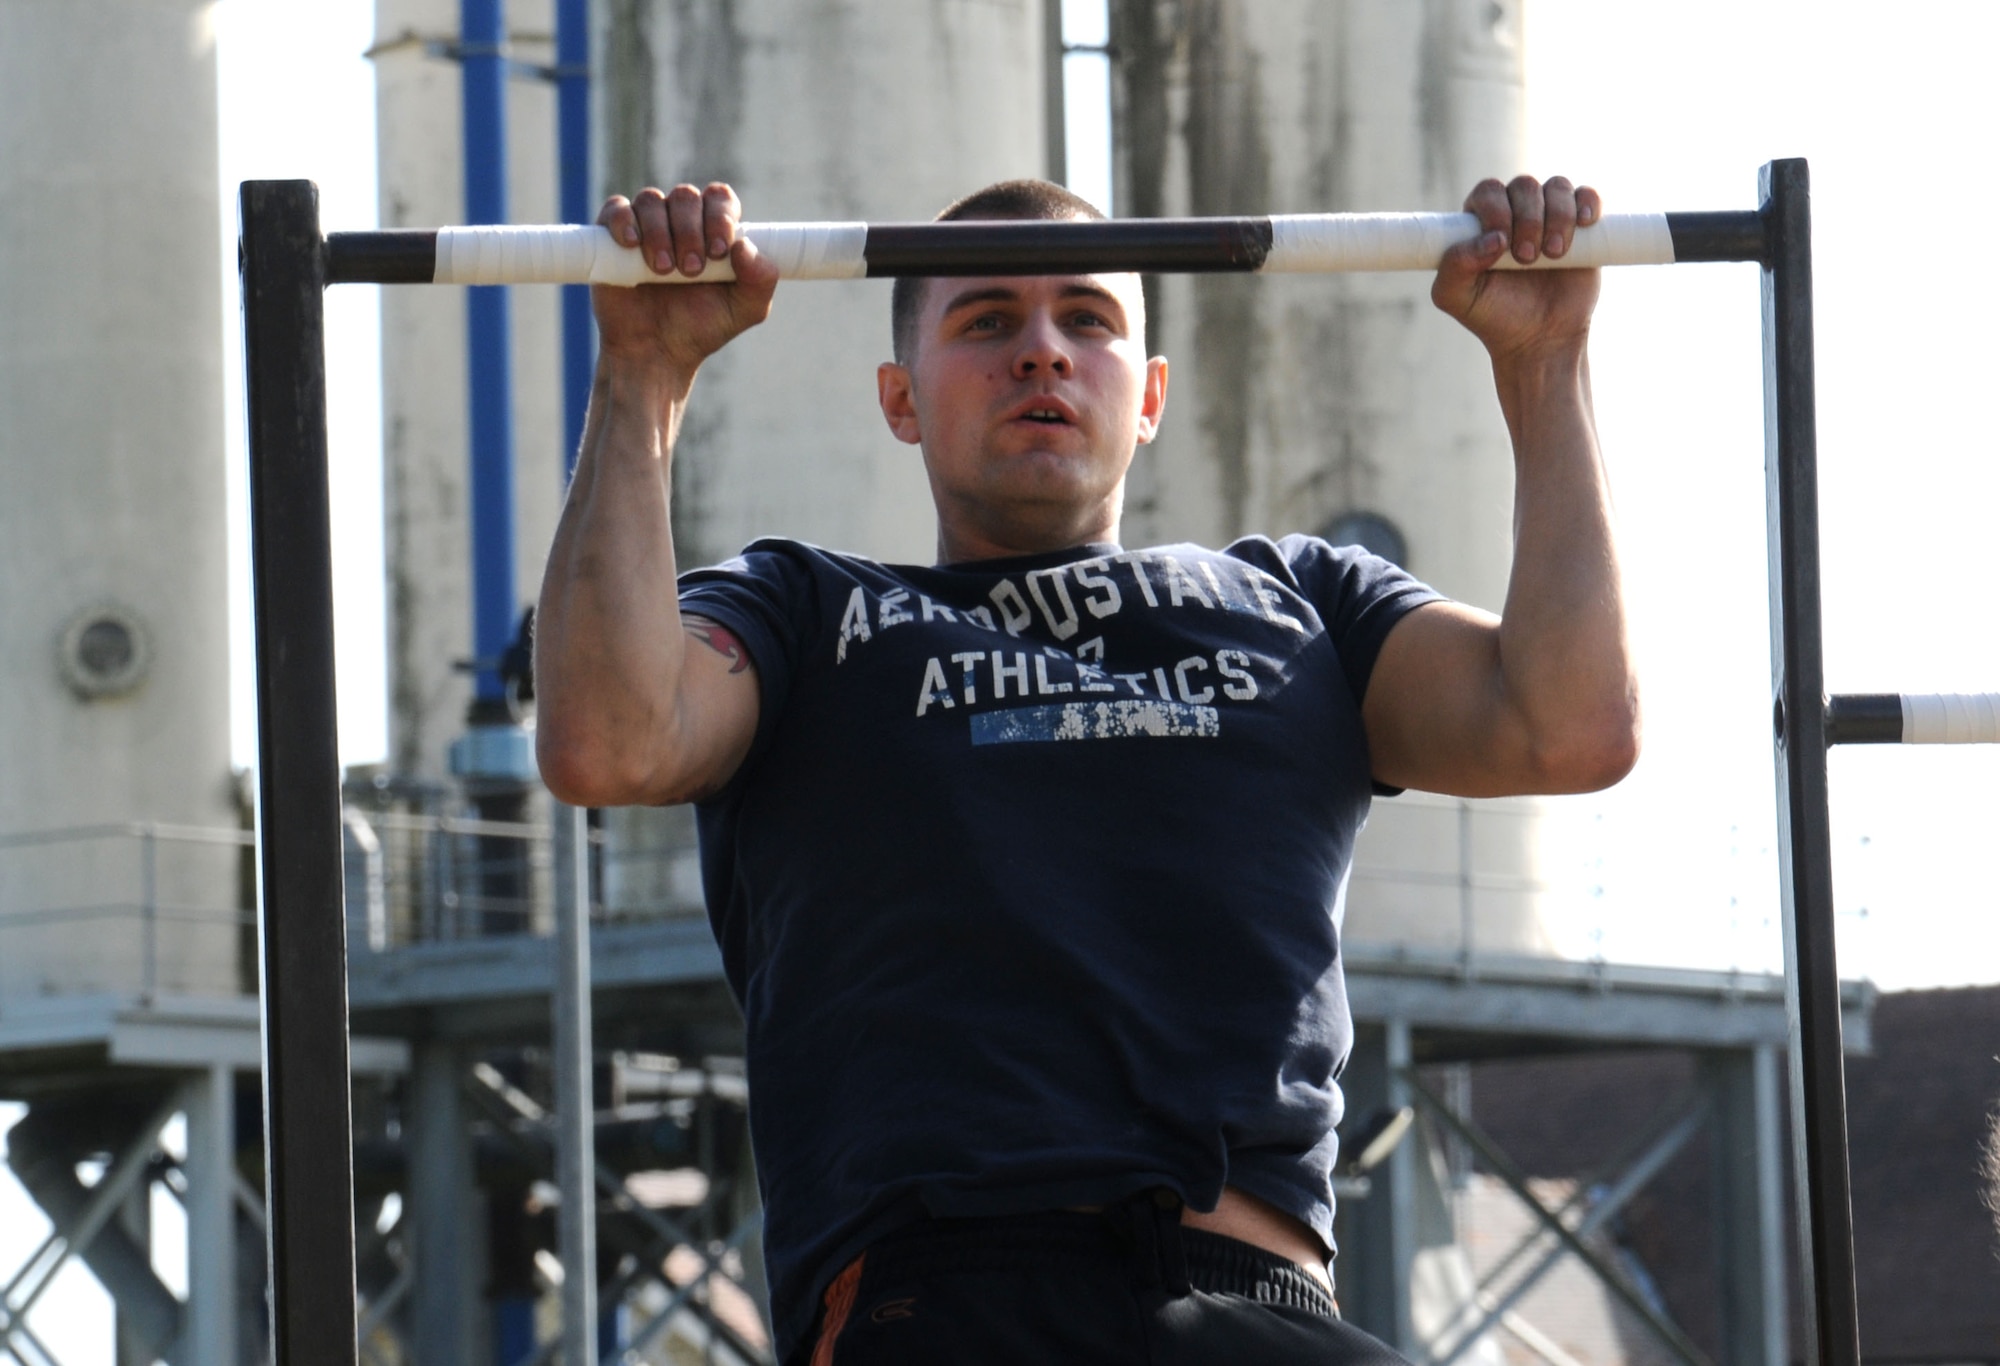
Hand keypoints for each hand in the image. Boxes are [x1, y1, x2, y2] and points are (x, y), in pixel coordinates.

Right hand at [593, 182, 779, 375]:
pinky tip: (631, 244)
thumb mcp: (744, 310)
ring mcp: (646, 224)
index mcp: (714, 229)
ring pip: (652, 200)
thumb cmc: (701, 327)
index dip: (720, 217)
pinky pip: (616, 209)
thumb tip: (745, 246)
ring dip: (659, 232)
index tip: (719, 251)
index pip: (720, 199)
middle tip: (690, 270)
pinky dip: (624, 220)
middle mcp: (681, 220)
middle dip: (690, 231)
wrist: (656, 352)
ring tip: (663, 271)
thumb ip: (761, 280)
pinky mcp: (612, 236)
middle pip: (686, 197)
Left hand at [1431, 175, 1601, 365]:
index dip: (1496, 210)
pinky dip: (1587, 201)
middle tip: (1526, 258)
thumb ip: (1454, 266)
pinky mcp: (1582, 226)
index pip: (1488, 192)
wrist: (1540, 339)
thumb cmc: (1494, 316)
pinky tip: (1583, 222)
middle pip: (1523, 186)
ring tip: (1554, 254)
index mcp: (1482, 222)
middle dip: (1527, 219)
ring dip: (1557, 215)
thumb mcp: (1456, 298)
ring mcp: (1550, 216)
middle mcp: (1515, 212)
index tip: (1501, 242)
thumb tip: (1493, 238)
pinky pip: (1587, 194)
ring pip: (1557, 186)